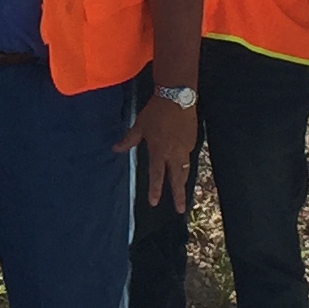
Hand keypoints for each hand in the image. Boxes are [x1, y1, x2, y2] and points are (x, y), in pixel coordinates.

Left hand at [115, 92, 199, 211]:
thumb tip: (115, 149)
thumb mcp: (139, 125)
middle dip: (179, 195)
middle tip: (180, 209)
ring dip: (183, 181)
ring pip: (185, 168)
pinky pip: (189, 155)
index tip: (154, 202)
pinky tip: (183, 164)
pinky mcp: (193, 140)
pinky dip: (186, 162)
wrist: (177, 97)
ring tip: (183, 191)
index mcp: (159, 151)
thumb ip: (128, 140)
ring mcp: (186, 147)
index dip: (155, 190)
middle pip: (177, 179)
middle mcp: (174, 153)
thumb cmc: (155, 112)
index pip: (157, 175)